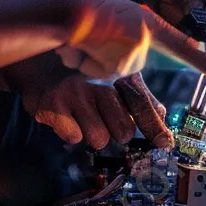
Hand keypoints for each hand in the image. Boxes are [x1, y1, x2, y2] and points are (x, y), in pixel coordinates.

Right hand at [20, 67, 172, 149]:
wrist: (40, 62)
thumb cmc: (84, 74)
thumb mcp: (114, 79)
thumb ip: (139, 98)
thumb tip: (163, 116)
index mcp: (118, 75)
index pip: (142, 104)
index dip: (155, 127)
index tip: (165, 143)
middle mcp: (100, 81)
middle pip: (123, 131)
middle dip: (115, 131)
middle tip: (102, 118)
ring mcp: (75, 92)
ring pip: (98, 139)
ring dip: (90, 133)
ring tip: (81, 115)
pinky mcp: (52, 105)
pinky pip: (73, 137)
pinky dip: (70, 132)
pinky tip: (65, 116)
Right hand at [58, 0, 205, 81]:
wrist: (73, 11)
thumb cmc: (95, 9)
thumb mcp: (126, 16)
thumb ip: (138, 36)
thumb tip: (135, 59)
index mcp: (152, 26)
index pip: (183, 47)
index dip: (204, 63)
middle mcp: (147, 44)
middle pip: (135, 61)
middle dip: (116, 53)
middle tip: (103, 34)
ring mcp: (132, 59)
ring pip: (116, 70)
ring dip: (101, 59)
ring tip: (92, 39)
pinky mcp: (114, 72)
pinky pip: (101, 76)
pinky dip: (90, 67)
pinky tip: (84, 49)